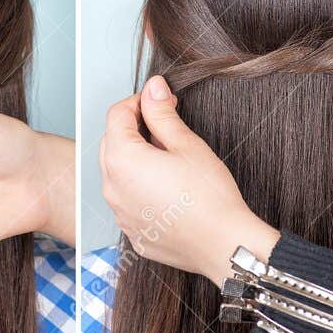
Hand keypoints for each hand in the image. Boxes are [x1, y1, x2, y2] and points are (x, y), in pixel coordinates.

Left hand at [99, 75, 278, 284]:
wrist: (222, 244)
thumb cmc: (209, 195)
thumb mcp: (186, 145)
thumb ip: (162, 114)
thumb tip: (153, 88)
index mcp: (122, 160)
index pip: (116, 116)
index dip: (137, 101)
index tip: (159, 100)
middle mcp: (111, 187)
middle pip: (111, 143)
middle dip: (133, 128)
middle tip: (165, 124)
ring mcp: (118, 212)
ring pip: (116, 173)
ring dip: (134, 158)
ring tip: (169, 157)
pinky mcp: (130, 230)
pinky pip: (126, 200)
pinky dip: (139, 186)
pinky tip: (167, 187)